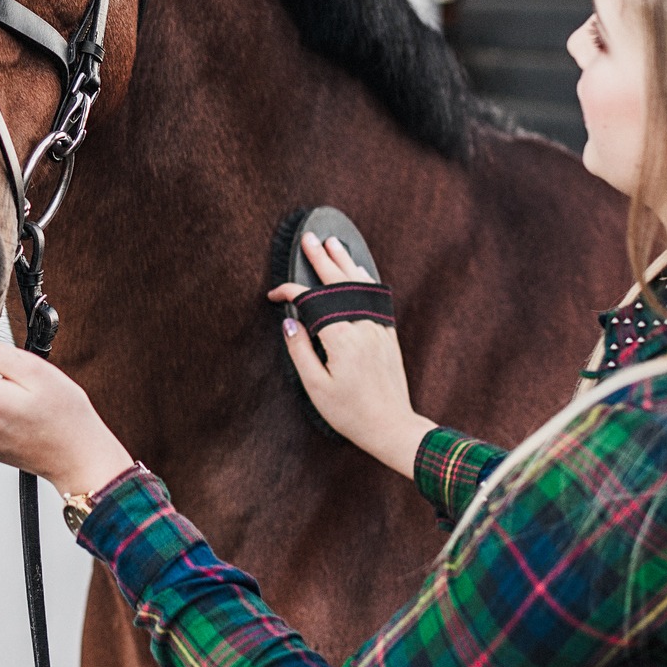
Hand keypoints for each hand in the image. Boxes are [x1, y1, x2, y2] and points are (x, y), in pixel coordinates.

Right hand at [265, 233, 435, 477]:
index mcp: (342, 338)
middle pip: (338, 283)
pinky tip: (357, 271)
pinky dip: (364, 280)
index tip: (274, 296)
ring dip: (345, 263)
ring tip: (333, 244)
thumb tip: (289, 321)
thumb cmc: (351, 412)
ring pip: (361, 286)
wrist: (392, 426)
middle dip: (320, 259)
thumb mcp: (316, 387)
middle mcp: (363, 326)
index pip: (312, 301)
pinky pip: (376, 298)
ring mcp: (379, 329)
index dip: (290, 293)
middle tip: (308, 240)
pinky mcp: (389, 335)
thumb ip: (300, 350)